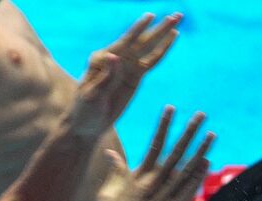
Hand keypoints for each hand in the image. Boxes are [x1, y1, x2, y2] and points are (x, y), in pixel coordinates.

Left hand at [68, 13, 181, 137]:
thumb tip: (114, 56)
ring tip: (177, 18)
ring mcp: (126, 66)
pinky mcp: (135, 76)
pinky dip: (162, 49)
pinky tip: (172, 37)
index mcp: (101, 59)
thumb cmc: (85, 110)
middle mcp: (115, 57)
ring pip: (148, 46)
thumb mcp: (92, 95)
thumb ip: (106, 77)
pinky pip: (152, 61)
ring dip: (163, 33)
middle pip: (140, 40)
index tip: (150, 17)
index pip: (123, 42)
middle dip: (158, 27)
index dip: (138, 29)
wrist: (87, 124)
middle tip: (176, 15)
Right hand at [93, 108, 213, 200]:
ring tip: (212, 135)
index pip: (153, 145)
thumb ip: (115, 171)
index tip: (171, 108)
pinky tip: (207, 162)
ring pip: (186, 169)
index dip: (164, 125)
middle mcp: (150, 185)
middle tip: (201, 114)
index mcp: (136, 178)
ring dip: (201, 151)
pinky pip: (188, 191)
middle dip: (189, 132)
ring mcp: (162, 200)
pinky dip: (198, 176)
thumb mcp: (108, 194)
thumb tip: (110, 153)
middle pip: (174, 152)